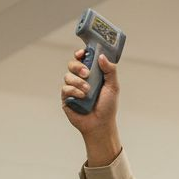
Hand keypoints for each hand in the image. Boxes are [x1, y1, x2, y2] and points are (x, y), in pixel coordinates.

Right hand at [60, 48, 121, 165]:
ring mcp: (72, 88)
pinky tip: (82, 97)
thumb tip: (101, 56)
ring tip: (87, 91)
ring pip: (68, 76)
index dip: (80, 54)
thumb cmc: (108, 106)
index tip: (82, 53)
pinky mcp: (66, 98)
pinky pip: (65, 88)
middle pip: (72, 64)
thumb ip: (110, 70)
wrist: (100, 124)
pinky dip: (74, 91)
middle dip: (78, 66)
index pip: (83, 59)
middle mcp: (80, 79)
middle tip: (87, 74)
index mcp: (92, 74)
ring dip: (78, 82)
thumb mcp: (113, 86)